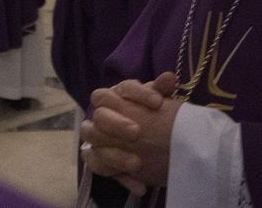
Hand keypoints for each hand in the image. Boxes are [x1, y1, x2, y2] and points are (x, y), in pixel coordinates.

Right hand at [81, 73, 180, 194]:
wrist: (146, 139)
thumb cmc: (150, 114)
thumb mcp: (157, 102)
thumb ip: (161, 90)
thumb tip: (169, 77)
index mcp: (117, 94)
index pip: (122, 88)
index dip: (139, 94)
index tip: (158, 103)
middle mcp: (102, 113)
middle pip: (100, 114)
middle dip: (117, 124)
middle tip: (137, 133)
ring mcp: (95, 137)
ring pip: (92, 142)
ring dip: (114, 154)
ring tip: (137, 164)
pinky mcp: (97, 158)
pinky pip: (97, 167)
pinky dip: (118, 176)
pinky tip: (140, 185)